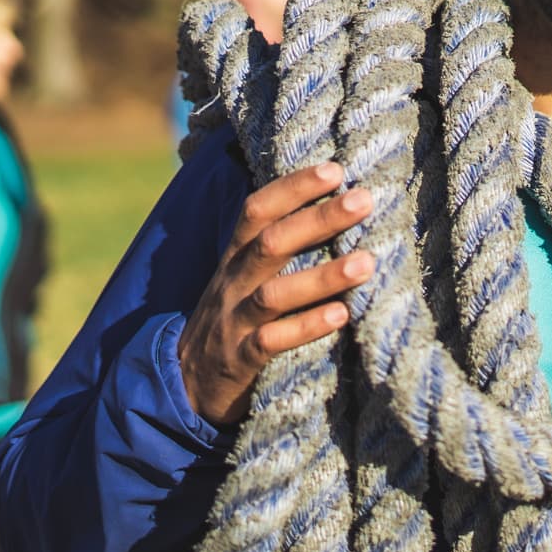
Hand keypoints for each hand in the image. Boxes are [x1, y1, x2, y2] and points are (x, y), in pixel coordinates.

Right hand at [177, 162, 374, 425]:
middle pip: (272, 243)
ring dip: (323, 277)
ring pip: (274, 294)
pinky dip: (306, 327)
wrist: (185, 383)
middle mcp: (234, 282)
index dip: (293, 187)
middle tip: (363, 200)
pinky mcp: (240, 361)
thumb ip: (279, 244)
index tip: (335, 169)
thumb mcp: (245, 275)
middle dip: (318, 219)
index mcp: (236, 256)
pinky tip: (341, 315)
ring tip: (367, 262)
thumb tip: (337, 204)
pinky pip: (271, 342)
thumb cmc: (235, 316)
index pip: (258, 210)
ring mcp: (235, 321)